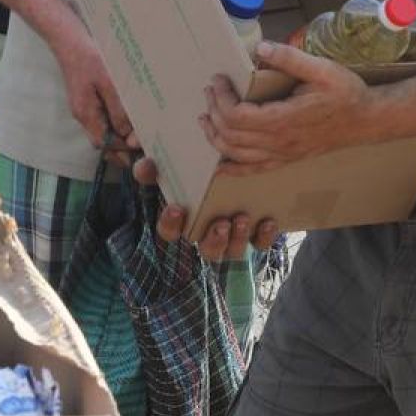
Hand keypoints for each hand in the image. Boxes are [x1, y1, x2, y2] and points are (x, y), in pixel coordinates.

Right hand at [51, 24, 134, 160]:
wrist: (68, 39)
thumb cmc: (88, 57)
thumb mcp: (108, 82)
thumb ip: (117, 109)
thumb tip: (126, 134)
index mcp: (85, 113)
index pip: (103, 143)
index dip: (121, 149)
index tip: (140, 146)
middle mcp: (82, 114)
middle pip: (102, 141)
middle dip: (121, 148)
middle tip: (142, 147)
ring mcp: (83, 107)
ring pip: (102, 130)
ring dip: (119, 136)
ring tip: (139, 134)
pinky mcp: (86, 99)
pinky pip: (101, 118)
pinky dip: (114, 123)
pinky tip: (127, 117)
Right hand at [136, 156, 278, 262]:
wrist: (230, 164)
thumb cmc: (190, 169)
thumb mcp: (169, 166)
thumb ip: (153, 166)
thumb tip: (147, 165)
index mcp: (183, 221)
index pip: (169, 232)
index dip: (171, 224)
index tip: (177, 208)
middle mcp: (207, 233)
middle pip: (208, 251)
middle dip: (214, 241)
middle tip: (220, 224)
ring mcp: (232, 236)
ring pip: (233, 252)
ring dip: (237, 239)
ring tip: (242, 219)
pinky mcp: (255, 231)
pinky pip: (260, 243)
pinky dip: (264, 236)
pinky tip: (267, 220)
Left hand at [200, 41, 376, 172]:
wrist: (367, 120)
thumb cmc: (345, 92)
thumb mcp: (321, 69)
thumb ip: (289, 58)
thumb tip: (260, 48)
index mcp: (284, 119)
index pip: (237, 115)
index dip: (221, 98)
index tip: (218, 80)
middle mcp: (280, 142)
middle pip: (231, 135)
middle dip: (214, 112)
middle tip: (210, 91)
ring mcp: (282, 154)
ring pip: (236, 155)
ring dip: (216, 137)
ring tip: (206, 118)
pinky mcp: (287, 159)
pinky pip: (254, 170)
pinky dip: (233, 169)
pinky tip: (221, 166)